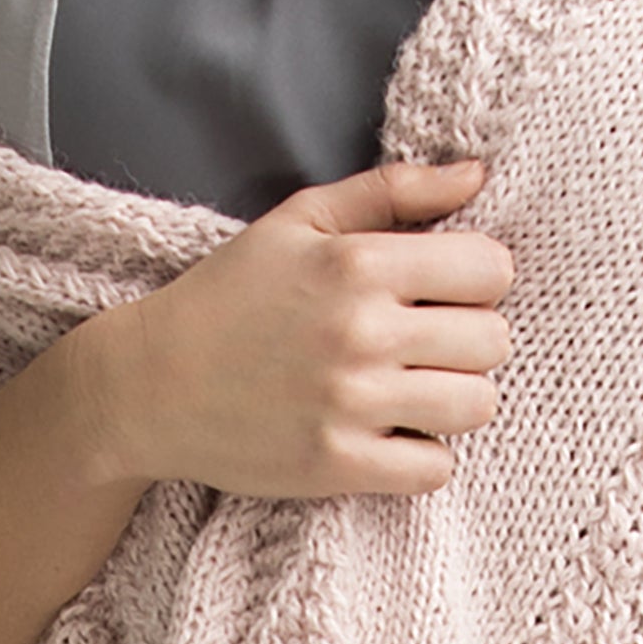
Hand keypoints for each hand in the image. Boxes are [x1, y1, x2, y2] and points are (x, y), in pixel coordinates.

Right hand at [79, 155, 514, 499]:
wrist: (148, 384)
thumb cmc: (229, 295)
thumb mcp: (302, 220)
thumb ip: (394, 191)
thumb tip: (478, 175)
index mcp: (358, 263)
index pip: (492, 270)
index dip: (477, 279)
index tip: (442, 292)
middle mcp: (362, 332)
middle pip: (494, 341)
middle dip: (468, 339)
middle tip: (423, 344)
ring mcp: (351, 404)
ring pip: (478, 405)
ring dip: (454, 398)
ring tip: (412, 389)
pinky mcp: (338, 465)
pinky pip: (437, 468)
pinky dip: (422, 455)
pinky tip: (388, 433)